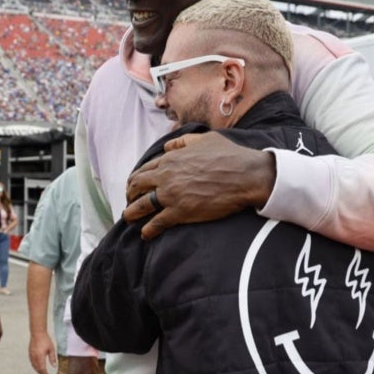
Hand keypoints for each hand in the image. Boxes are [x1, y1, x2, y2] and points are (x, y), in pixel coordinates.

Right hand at [28, 332, 56, 373]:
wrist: (37, 333)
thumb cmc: (45, 340)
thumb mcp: (51, 349)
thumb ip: (52, 358)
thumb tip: (54, 366)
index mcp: (40, 356)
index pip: (42, 368)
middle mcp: (34, 357)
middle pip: (37, 369)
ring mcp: (31, 355)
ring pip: (34, 366)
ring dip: (38, 371)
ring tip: (43, 373)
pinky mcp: (30, 353)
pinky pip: (32, 363)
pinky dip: (35, 367)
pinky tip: (38, 367)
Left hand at [123, 132, 275, 239]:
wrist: (245, 176)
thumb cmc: (229, 155)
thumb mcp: (204, 139)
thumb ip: (183, 142)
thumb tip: (169, 146)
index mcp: (170, 159)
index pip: (144, 169)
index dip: (135, 179)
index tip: (134, 186)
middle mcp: (166, 176)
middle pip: (137, 186)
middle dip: (129, 194)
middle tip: (128, 201)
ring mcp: (171, 195)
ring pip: (141, 205)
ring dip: (131, 213)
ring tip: (128, 218)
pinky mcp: (180, 212)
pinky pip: (157, 223)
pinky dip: (148, 230)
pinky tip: (145, 234)